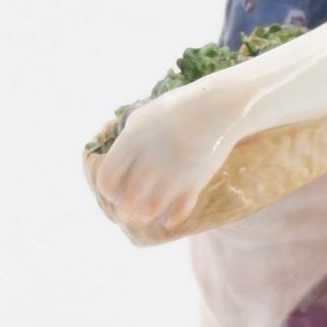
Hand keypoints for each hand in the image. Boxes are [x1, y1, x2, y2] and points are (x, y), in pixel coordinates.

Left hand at [88, 84, 238, 239]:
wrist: (219, 106)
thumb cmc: (178, 109)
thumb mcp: (145, 116)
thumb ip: (127, 138)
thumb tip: (113, 158)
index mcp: (132, 140)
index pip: (107, 178)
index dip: (107, 189)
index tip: (113, 191)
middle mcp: (150, 159)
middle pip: (127, 199)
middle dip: (124, 208)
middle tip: (126, 210)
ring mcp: (174, 172)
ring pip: (151, 209)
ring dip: (145, 215)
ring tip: (144, 216)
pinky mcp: (196, 180)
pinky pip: (180, 210)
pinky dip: (173, 219)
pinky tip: (169, 221)